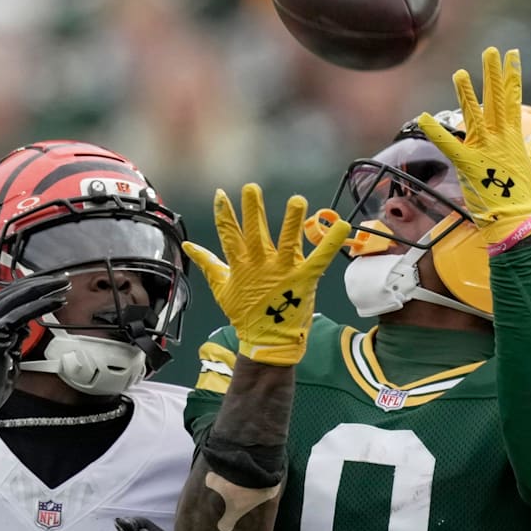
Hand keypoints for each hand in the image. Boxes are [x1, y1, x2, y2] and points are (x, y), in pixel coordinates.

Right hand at [0, 274, 70, 420]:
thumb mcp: (1, 353)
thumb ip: (12, 337)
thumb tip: (26, 326)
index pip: (5, 296)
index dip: (29, 286)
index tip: (48, 283)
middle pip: (11, 292)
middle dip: (39, 283)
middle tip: (60, 280)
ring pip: (17, 298)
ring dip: (44, 290)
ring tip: (63, 287)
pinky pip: (21, 314)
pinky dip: (42, 306)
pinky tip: (56, 301)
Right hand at [183, 184, 349, 365]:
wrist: (268, 342)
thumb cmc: (246, 314)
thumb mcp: (222, 288)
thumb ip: (208, 263)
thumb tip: (188, 247)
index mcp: (241, 266)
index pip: (229, 236)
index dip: (224, 215)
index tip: (220, 194)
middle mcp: (261, 266)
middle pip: (255, 234)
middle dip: (253, 210)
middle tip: (252, 188)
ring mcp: (283, 272)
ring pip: (287, 241)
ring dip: (292, 221)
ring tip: (296, 200)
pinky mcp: (304, 279)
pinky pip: (319, 258)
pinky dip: (330, 243)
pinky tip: (342, 226)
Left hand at [416, 47, 530, 245]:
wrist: (514, 218)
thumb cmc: (520, 195)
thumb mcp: (529, 164)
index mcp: (513, 137)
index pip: (513, 100)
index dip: (512, 76)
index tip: (513, 55)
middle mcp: (501, 138)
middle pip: (497, 100)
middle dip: (494, 74)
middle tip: (491, 51)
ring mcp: (485, 149)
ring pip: (475, 116)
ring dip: (467, 94)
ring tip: (459, 74)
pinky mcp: (469, 163)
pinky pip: (448, 144)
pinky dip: (435, 131)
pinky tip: (423, 118)